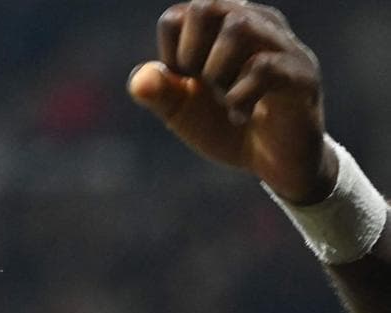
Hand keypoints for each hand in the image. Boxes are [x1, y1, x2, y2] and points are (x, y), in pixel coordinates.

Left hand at [131, 1, 334, 204]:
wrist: (274, 165)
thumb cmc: (227, 127)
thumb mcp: (182, 111)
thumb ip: (158, 93)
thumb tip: (141, 78)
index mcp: (226, 26)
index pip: (183, 13)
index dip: (172, 51)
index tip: (186, 81)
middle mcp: (258, 25)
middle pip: (208, 6)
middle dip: (189, 53)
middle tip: (202, 84)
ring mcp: (284, 47)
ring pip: (239, 26)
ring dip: (217, 69)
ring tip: (223, 97)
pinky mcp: (302, 75)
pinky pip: (263, 67)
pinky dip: (239, 97)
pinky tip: (240, 116)